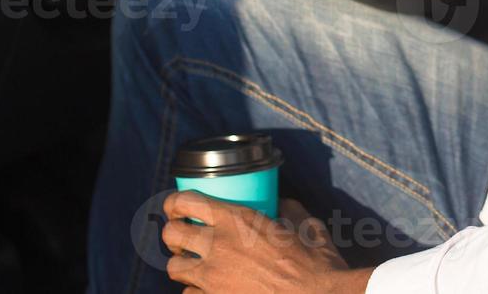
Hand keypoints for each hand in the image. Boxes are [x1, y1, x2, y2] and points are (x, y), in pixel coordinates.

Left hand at [161, 191, 371, 293]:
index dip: (175, 202)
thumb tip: (281, 204)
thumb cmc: (316, 264)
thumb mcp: (306, 225)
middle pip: (171, 234)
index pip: (185, 202)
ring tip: (194, 263)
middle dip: (173, 232)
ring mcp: (213, 278)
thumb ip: (288, 210)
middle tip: (185, 234)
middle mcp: (218, 246)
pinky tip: (209, 287)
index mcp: (237, 220)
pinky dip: (195, 290)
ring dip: (182, 263)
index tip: (178, 205)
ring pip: (174, 267)